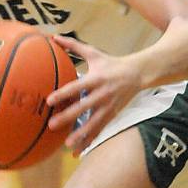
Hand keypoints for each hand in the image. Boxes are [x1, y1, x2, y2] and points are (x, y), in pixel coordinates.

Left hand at [46, 34, 140, 155]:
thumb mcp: (94, 53)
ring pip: (93, 123)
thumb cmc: (111, 63)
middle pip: (83, 107)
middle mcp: (102, 94)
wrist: (137, 73)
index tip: (49, 100)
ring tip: (67, 143)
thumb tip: (53, 36)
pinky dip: (89, 140)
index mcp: (95, 78)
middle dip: (68, 117)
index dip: (63, 94)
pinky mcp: (112, 115)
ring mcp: (108, 106)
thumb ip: (73, 46)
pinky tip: (78, 151)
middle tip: (52, 125)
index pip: (77, 87)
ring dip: (80, 134)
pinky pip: (99, 130)